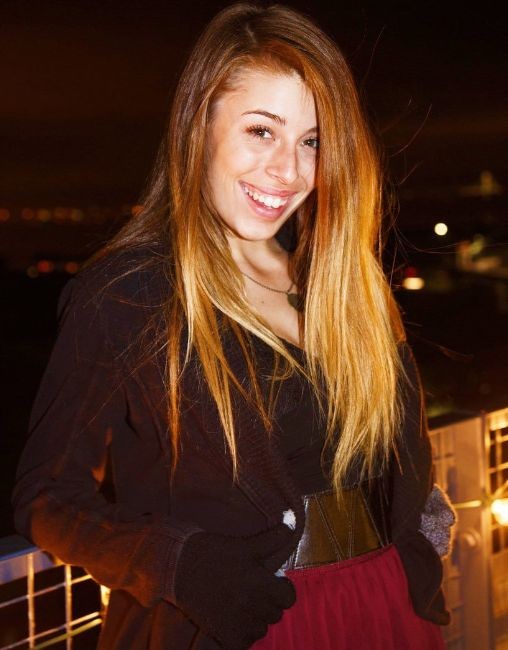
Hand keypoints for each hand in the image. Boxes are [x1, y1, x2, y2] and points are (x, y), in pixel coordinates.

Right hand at [174, 523, 295, 648]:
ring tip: (240, 600)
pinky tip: (231, 615)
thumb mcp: (245, 545)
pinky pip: (245, 640)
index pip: (289, 597)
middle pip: (276, 612)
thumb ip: (272, 540)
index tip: (271, 580)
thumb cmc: (213, 553)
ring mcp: (239, 625)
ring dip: (256, 617)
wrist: (179, 567)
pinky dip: (242, 631)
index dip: (282, 588)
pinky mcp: (225, 636)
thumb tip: (291, 526)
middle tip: (252, 587)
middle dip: (268, 600)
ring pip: (261, 628)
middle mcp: (253, 607)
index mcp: (261, 584)